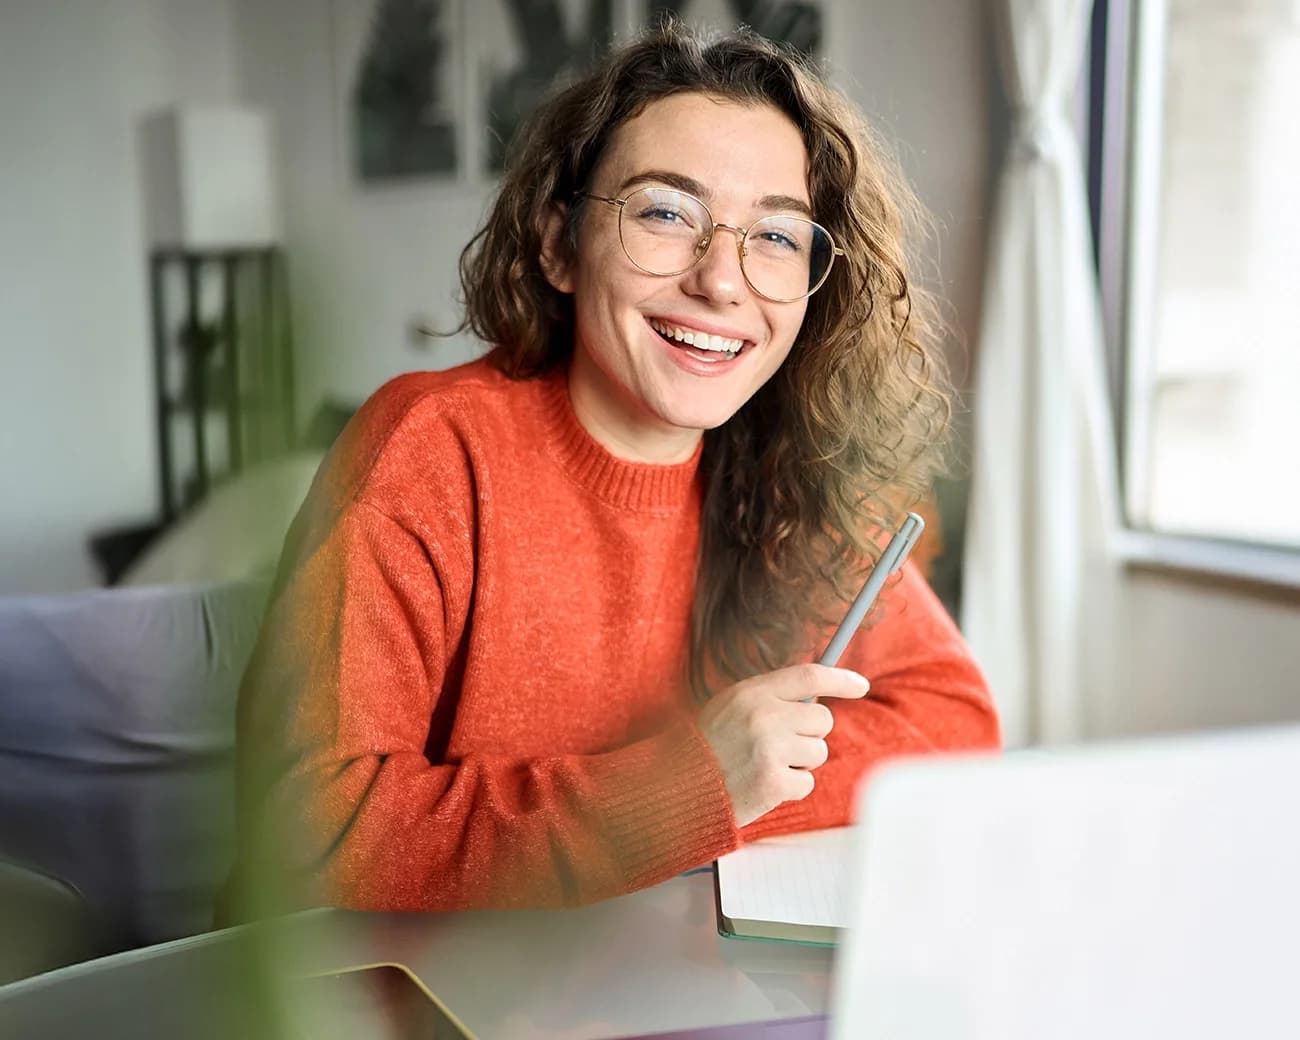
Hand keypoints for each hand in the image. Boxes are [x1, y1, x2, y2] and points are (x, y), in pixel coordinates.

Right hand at [696, 664, 869, 826]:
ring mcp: (769, 749)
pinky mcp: (774, 782)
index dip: (839, 679)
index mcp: (751, 693)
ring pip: (818, 752)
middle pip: (822, 720)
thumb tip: (817, 699)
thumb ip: (769, 699)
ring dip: (800, 762)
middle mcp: (763, 716)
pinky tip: (764, 785)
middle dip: (810, 734)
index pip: (808, 676)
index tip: (861, 684)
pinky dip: (791, 787)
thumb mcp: (730, 708)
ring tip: (765, 765)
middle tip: (783, 744)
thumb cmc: (707, 747)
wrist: (677, 788)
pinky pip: (807, 782)